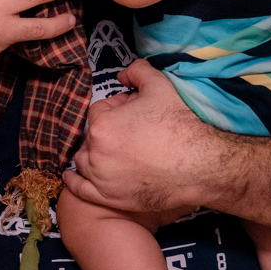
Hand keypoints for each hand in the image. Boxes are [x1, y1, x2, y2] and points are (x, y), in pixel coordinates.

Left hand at [63, 59, 210, 212]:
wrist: (199, 165)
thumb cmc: (178, 125)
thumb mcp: (159, 86)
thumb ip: (137, 71)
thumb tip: (122, 74)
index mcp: (101, 125)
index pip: (99, 111)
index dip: (117, 108)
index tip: (135, 114)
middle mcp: (95, 153)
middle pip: (91, 136)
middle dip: (107, 131)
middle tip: (132, 133)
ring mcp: (100, 178)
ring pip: (84, 160)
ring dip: (93, 153)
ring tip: (113, 152)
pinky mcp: (108, 198)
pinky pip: (81, 190)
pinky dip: (74, 182)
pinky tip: (71, 176)